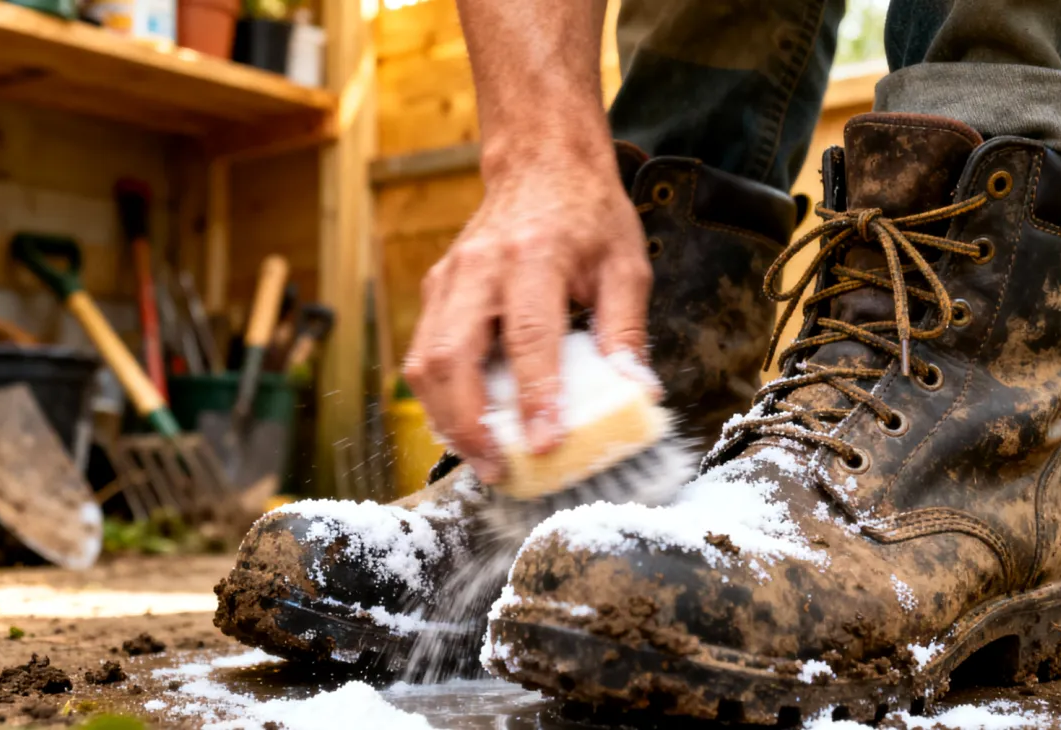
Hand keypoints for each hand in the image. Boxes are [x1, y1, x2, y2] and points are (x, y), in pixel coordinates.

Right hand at [403, 153, 652, 483]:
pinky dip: (440, 398)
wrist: (541, 164)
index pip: (528, 337)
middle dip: (469, 423)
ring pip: (424, 361)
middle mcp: (481, 267)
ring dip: (447, 418)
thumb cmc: (588, 215)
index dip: (534, 397)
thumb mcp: (625, 264)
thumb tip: (637, 393)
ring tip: (481, 457)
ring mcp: (450, 278)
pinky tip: (469, 425)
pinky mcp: (437, 291)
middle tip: (499, 468)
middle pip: (451, 356)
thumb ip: (626, 330)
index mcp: (535, 255)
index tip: (544, 445)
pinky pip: (423, 353)